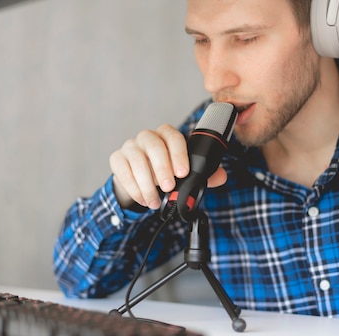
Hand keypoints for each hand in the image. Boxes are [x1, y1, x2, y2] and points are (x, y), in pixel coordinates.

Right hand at [109, 124, 226, 209]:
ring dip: (147, 183)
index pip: (173, 136)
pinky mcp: (117, 159)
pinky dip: (134, 188)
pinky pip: (123, 171)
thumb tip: (222, 177)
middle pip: (153, 145)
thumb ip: (204, 174)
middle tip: (169, 187)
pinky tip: (143, 199)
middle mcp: (147, 137)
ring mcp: (130, 146)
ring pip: (136, 159)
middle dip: (162, 168)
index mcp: (167, 135)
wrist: (140, 180)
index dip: (178, 153)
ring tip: (155, 201)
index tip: (183, 172)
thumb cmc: (165, 173)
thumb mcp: (185, 174)